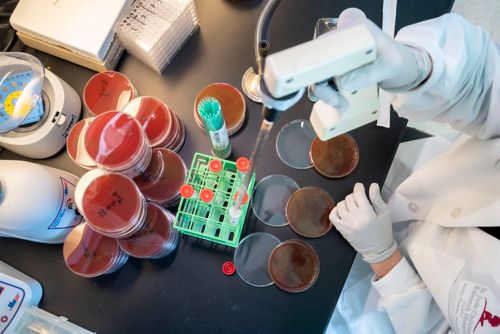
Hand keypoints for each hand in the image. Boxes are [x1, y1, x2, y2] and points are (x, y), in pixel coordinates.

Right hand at [310, 8, 431, 108]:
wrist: (402, 67)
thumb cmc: (398, 62)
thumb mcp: (389, 67)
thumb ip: (368, 74)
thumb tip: (343, 83)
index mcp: (354, 28)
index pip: (326, 44)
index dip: (318, 63)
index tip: (323, 82)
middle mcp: (340, 36)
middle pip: (317, 59)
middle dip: (322, 84)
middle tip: (337, 102)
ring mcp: (335, 51)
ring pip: (316, 72)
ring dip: (325, 92)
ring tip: (341, 104)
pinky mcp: (334, 64)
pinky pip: (322, 79)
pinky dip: (327, 93)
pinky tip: (338, 102)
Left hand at [330, 183, 396, 263]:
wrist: (378, 249)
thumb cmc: (382, 230)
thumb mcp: (384, 213)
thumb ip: (377, 199)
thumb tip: (372, 185)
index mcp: (368, 214)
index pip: (358, 194)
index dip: (358, 188)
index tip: (360, 187)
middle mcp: (356, 219)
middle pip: (349, 199)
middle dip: (354, 196)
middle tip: (359, 200)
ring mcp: (347, 225)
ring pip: (340, 205)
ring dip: (346, 203)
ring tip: (352, 206)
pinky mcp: (342, 230)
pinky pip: (333, 217)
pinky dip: (335, 211)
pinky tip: (342, 210)